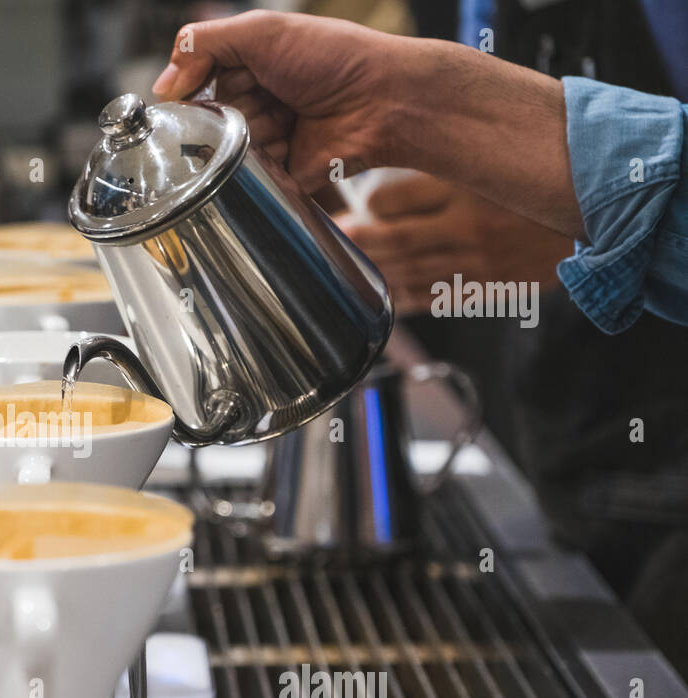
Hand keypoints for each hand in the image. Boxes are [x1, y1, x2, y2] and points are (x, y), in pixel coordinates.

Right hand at [151, 11, 408, 192]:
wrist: (383, 102)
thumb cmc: (334, 58)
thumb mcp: (262, 31)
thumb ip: (203, 45)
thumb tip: (162, 85)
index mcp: (248, 66)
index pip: (197, 84)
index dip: (200, 88)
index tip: (219, 85)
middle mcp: (255, 103)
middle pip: (210, 121)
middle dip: (232, 114)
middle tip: (268, 99)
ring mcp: (268, 141)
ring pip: (228, 153)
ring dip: (252, 140)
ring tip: (287, 123)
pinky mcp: (280, 175)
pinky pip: (251, 182)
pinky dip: (262, 169)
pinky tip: (287, 149)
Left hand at [338, 172, 572, 314]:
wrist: (607, 210)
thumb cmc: (544, 173)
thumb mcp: (496, 151)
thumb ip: (446, 155)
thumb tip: (387, 177)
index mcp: (468, 186)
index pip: (391, 199)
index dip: (363, 206)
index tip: (348, 206)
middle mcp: (470, 228)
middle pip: (393, 241)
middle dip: (358, 243)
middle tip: (335, 239)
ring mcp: (480, 263)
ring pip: (408, 274)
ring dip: (374, 273)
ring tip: (346, 267)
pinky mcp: (490, 286)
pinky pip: (435, 298)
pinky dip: (404, 299)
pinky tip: (381, 298)